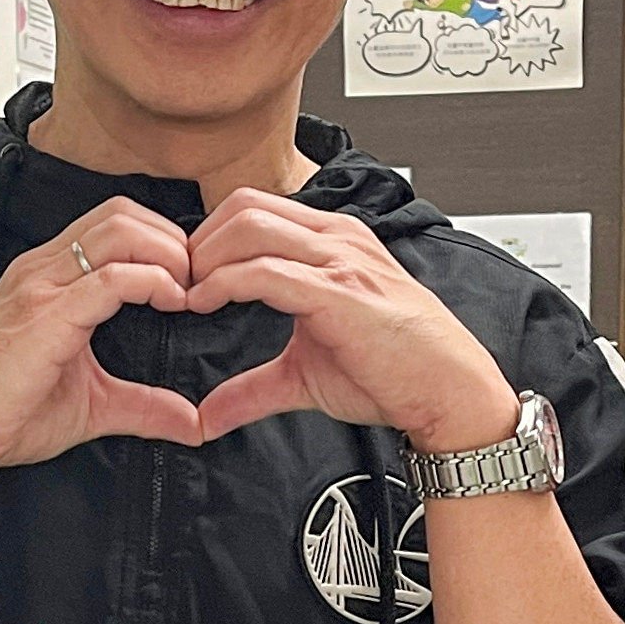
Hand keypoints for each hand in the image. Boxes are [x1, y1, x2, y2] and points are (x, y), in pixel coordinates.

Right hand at [0, 197, 202, 478]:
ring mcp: (42, 285)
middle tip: (200, 282)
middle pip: (123, 212)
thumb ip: (143, 406)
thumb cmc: (3, 415)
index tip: (192, 282)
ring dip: (169, 253)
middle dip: (174, 238)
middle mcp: (44, 268)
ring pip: (120, 230)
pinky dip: (154, 282)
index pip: (115, 224)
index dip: (163, 242)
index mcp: (49, 276)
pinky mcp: (45, 314)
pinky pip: (111, 277)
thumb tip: (194, 423)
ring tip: (190, 291)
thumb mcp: (91, 407)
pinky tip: (173, 304)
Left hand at [183, 190, 519, 450]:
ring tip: (185, 295)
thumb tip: (207, 417)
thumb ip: (254, 387)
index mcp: (334, 242)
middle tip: (175, 284)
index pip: (255, 210)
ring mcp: (340, 260)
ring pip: (249, 227)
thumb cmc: (395, 374)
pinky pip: (266, 270)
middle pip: (244, 206)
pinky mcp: (339, 291)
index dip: (209, 238)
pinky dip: (224, 283)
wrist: (449, 392)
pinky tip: (204, 304)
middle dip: (198, 242)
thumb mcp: (307, 375)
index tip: (185, 279)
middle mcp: (337, 239)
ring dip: (205, 258)